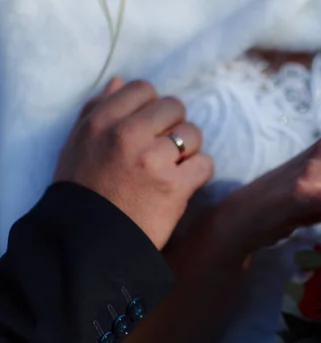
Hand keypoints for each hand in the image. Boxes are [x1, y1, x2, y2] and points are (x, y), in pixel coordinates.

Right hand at [54, 77, 212, 248]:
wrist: (88, 243)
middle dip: (174, 127)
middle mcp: (128, 135)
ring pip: (194, 134)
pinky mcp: (174, 186)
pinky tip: (183, 184)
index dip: (152, 107)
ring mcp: (153, 160)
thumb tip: (119, 81)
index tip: (150, 127)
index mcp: (101, 122)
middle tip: (165, 149)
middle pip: (174, 107)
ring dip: (189, 151)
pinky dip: (199, 174)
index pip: (144, 89)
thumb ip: (95, 110)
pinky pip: (205, 163)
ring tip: (172, 169)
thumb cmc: (81, 193)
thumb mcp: (76, 145)